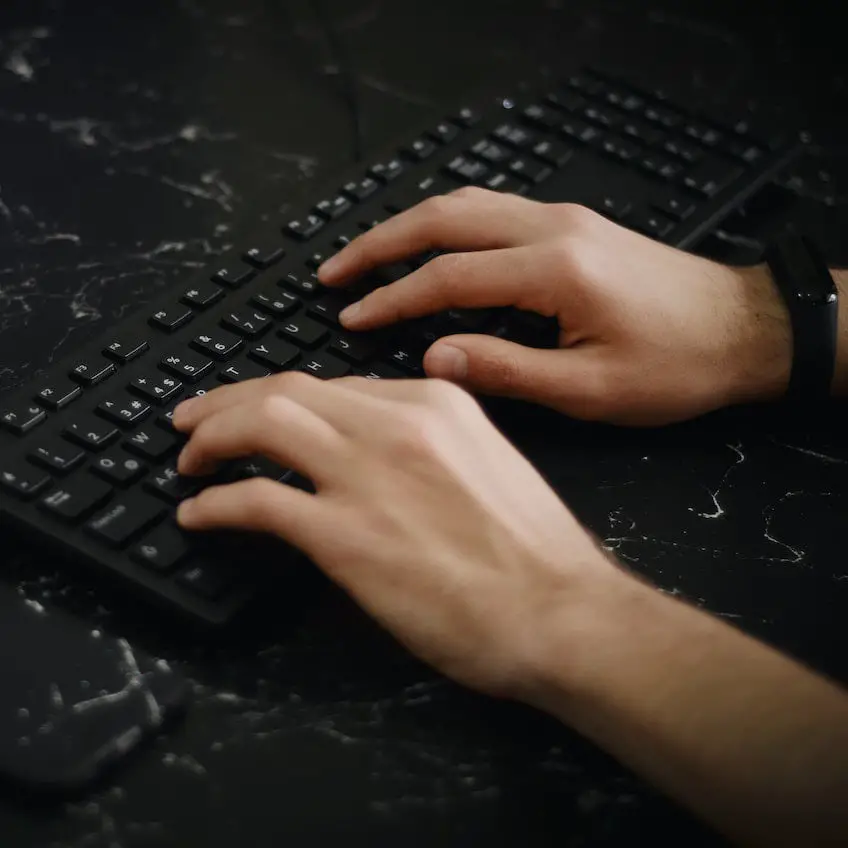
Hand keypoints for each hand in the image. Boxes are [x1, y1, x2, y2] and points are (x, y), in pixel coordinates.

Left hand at [172, 373, 622, 696]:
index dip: (289, 400)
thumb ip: (432, 448)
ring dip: (212, 437)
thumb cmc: (536, 553)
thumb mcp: (488, 466)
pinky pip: (256, 500)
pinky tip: (199, 514)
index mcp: (438, 402)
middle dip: (229, 400)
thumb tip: (378, 462)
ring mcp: (367, 475)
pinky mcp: (343, 534)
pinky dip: (216, 503)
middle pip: (287, 389)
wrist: (561, 611)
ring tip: (189, 457)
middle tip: (195, 419)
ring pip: (262, 423)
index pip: (339, 385)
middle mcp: (397, 424)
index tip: (267, 414)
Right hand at [318, 188, 790, 424]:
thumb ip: (508, 370)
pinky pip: (492, 211)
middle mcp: (554, 229)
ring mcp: (564, 219)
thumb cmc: (677, 365)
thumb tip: (435, 359)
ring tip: (365, 256)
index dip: (392, 300)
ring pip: (465, 205)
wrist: (742, 329)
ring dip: (408, 226)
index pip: (448, 277)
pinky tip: (427, 247)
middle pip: (444, 219)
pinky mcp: (572, 225)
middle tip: (333, 272)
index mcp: (556, 270)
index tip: (351, 318)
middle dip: (380, 243)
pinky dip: (445, 225)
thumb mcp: (591, 389)